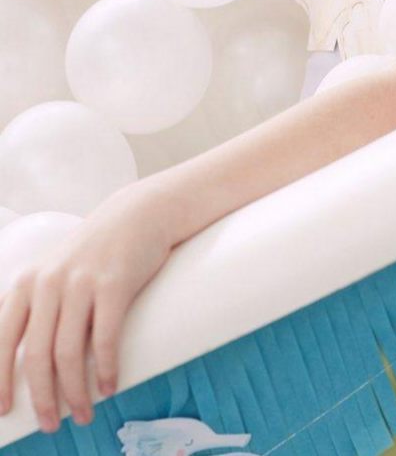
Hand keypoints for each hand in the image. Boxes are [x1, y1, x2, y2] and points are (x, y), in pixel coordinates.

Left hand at [0, 181, 175, 433]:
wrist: (138, 214)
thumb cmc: (94, 251)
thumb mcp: (51, 271)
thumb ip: (30, 305)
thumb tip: (16, 358)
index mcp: (26, 284)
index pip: (1, 342)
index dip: (0, 381)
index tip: (5, 412)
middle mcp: (48, 283)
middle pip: (38, 355)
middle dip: (42, 398)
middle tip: (51, 424)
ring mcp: (82, 282)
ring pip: (68, 352)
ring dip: (74, 392)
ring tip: (82, 414)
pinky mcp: (115, 283)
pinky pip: (105, 337)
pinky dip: (105, 369)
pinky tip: (108, 386)